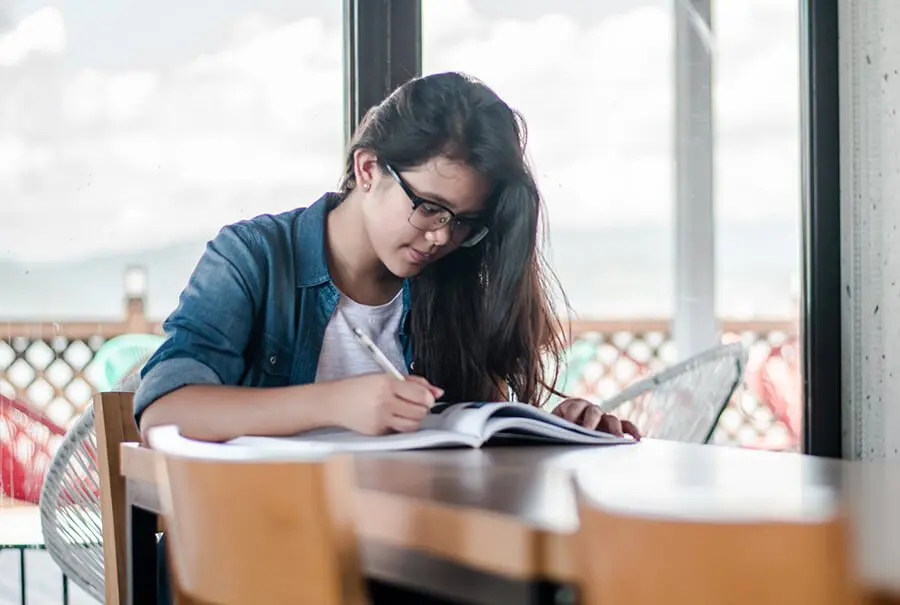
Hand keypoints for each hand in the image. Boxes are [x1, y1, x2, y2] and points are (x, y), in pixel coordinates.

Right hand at [328, 373, 443, 435]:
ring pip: (413, 425)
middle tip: (415, 404)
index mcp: (388, 384)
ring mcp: (381, 419)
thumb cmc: (359, 387)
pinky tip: (391, 418)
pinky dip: (400, 426)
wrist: (334, 402)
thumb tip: (438, 392)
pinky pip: (399, 432)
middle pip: (420, 412)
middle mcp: (385, 402)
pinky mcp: (377, 432)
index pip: (421, 395)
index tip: (427, 397)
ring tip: (405, 412)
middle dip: (422, 408)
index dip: (429, 398)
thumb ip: (414, 382)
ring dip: (414, 419)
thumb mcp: (385, 377)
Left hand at [551, 398, 641, 439]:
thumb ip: (552, 427)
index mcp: (572, 406)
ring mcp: (603, 418)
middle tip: (588, 430)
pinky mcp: (613, 428)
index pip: (575, 405)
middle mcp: (589, 410)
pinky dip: (631, 430)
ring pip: (612, 419)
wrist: (562, 432)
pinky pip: (625, 427)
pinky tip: (637, 439)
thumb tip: (549, 431)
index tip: (567, 421)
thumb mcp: (552, 427)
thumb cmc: (556, 430)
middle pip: (593, 412)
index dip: (571, 412)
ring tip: (617, 438)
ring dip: (614, 428)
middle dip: (591, 421)